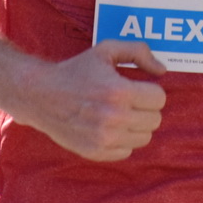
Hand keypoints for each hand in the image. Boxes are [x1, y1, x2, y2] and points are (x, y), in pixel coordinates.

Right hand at [14, 40, 168, 161]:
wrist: (40, 95)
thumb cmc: (76, 70)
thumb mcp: (106, 50)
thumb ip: (138, 52)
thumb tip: (161, 70)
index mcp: (119, 91)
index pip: (159, 99)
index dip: (151, 91)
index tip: (138, 88)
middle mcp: (114, 117)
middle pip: (155, 120)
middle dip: (145, 108)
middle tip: (129, 101)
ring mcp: (104, 138)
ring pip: (144, 137)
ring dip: (136, 125)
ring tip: (120, 114)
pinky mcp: (95, 152)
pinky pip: (126, 151)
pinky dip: (122, 140)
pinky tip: (109, 127)